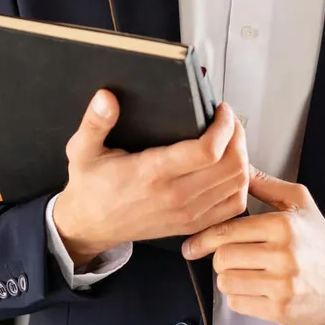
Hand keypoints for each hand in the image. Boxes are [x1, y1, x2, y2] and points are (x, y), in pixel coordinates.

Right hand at [52, 90, 248, 266]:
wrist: (90, 226)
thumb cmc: (91, 186)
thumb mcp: (83, 150)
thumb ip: (94, 122)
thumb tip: (106, 98)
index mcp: (152, 173)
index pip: (207, 151)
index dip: (223, 126)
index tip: (220, 110)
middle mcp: (175, 196)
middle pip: (231, 166)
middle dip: (237, 136)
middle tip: (228, 121)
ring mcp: (187, 214)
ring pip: (237, 184)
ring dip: (241, 158)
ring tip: (230, 140)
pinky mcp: (192, 224)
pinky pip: (233, 206)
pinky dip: (239, 185)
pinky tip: (229, 168)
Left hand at [181, 167, 324, 324]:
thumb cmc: (319, 239)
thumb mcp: (298, 202)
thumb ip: (264, 183)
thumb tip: (237, 164)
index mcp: (283, 225)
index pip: (227, 231)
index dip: (204, 238)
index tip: (192, 245)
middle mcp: (283, 255)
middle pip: (222, 258)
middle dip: (221, 257)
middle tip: (232, 256)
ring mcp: (282, 285)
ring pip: (226, 282)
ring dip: (228, 277)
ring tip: (246, 271)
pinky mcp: (281, 311)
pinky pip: (237, 303)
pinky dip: (239, 296)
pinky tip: (254, 287)